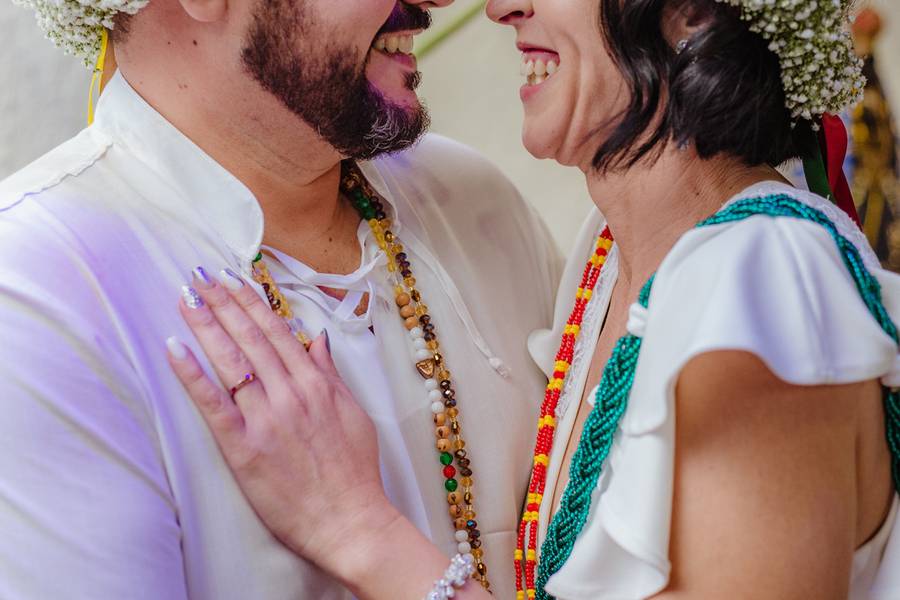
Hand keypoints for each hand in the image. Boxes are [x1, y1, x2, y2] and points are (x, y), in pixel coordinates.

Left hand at [166, 267, 395, 575]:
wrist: (350, 519)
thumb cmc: (355, 471)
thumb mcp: (353, 414)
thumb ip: (330, 375)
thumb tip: (315, 341)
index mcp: (315, 384)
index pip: (277, 332)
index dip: (251, 302)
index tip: (232, 279)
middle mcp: (289, 393)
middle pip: (250, 338)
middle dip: (223, 303)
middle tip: (199, 277)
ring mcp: (266, 418)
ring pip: (231, 361)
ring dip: (206, 325)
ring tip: (187, 298)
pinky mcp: (244, 447)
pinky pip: (213, 403)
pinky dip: (192, 374)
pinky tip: (175, 348)